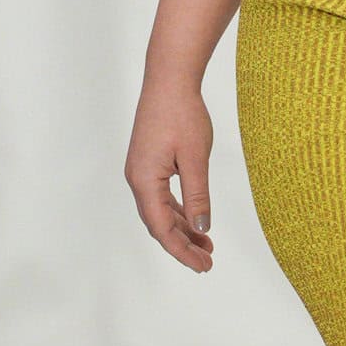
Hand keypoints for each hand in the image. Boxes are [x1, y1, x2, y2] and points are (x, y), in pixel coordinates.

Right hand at [124, 75, 215, 270]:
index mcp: (145, 180)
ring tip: (207, 245)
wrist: (169, 80)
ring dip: (183, 229)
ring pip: (161, 211)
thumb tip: (203, 227)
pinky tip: (196, 220)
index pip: (162, 228)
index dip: (182, 251)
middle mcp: (138, 179)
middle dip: (183, 245)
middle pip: (159, 224)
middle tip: (207, 262)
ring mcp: (142, 171)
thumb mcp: (196, 158)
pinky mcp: (149, 163)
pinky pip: (163, 196)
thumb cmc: (182, 114)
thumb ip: (198, 195)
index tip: (203, 266)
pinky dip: (179, 211)